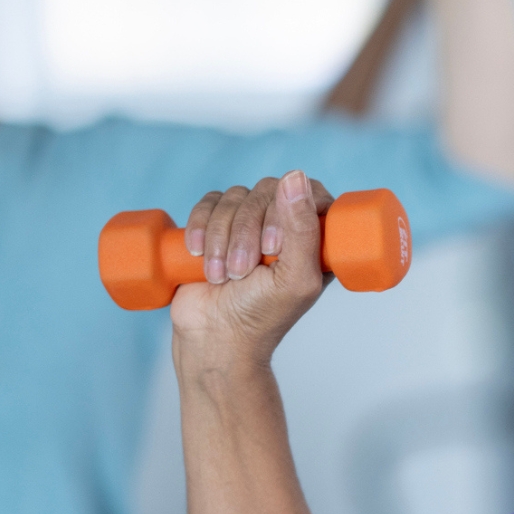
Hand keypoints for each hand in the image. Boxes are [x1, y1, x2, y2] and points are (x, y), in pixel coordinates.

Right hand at [170, 170, 334, 366]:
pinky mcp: (216, 225)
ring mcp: (249, 224)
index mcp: (316, 238)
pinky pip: (208, 202)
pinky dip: (200, 226)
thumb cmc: (263, 316)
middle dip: (247, 232)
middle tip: (242, 272)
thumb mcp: (295, 279)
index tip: (273, 248)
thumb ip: (303, 229)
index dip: (287, 211)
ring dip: (222, 237)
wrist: (215, 337)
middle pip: (267, 191)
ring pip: (235, 197)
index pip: (310, 193)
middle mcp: (285, 227)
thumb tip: (296, 176)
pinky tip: (197, 253)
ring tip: (221, 276)